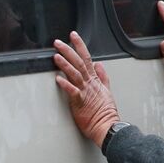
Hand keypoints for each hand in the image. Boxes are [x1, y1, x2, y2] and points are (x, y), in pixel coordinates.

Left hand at [53, 31, 120, 147]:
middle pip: (79, 62)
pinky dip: (65, 85)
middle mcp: (89, 83)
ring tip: (56, 56)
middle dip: (68, 50)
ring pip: (75, 74)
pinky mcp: (80, 102)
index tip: (73, 35)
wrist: (107, 126)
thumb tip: (99, 64)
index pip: (87, 57)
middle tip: (58, 42)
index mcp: (95, 79)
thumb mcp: (107, 90)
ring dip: (65, 64)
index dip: (80, 46)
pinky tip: (58, 79)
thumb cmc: (105, 112)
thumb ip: (103, 76)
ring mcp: (85, 92)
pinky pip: (72, 91)